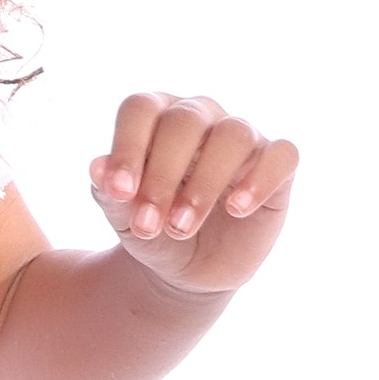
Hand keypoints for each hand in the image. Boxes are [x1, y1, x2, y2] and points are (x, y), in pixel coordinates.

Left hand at [89, 93, 298, 294]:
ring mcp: (242, 137)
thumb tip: (97, 166)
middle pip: (185, 121)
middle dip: (162, 175)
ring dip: (204, 184)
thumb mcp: (123, 217)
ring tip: (180, 228)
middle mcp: (201, 116)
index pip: (141, 108)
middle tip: (148, 225)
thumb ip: (110, 192)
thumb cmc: (151, 229)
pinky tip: (236, 209)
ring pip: (232, 135)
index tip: (118, 193)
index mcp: (157, 117)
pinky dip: (260, 179)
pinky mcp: (276, 165)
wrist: (185, 271)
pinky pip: (281, 155)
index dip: (128, 147)